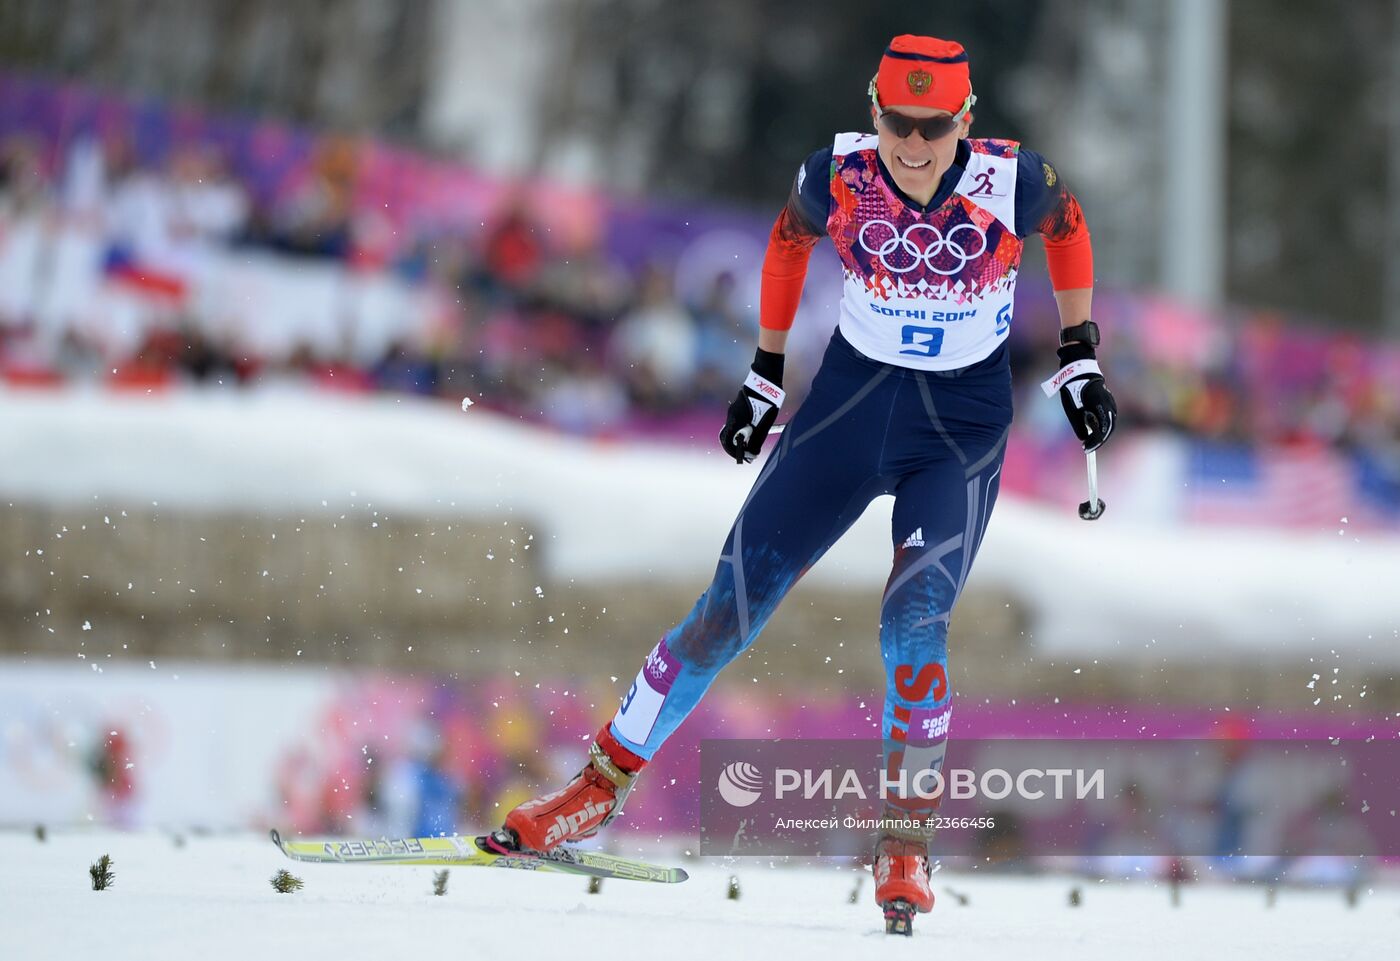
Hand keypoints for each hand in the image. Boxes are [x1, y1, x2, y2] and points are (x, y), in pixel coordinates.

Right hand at [718, 349, 785, 463]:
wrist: (766, 379)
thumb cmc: (766, 401)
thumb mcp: (764, 423)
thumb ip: (756, 438)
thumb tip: (752, 453)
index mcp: (736, 419)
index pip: (727, 441)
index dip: (735, 451)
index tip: (745, 457)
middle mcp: (732, 414)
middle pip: (731, 435)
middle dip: (740, 445)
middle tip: (751, 451)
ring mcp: (735, 409)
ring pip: (736, 428)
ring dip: (744, 436)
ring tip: (756, 441)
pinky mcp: (740, 406)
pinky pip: (740, 421)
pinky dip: (746, 428)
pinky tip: (756, 429)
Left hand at [1041, 344, 1116, 451]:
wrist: (1079, 369)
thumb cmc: (1072, 387)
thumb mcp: (1071, 408)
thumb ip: (1078, 424)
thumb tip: (1084, 439)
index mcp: (1099, 404)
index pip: (1102, 428)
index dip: (1095, 440)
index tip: (1086, 448)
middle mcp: (1108, 403)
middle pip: (1109, 427)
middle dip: (1099, 439)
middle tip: (1089, 447)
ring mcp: (1110, 401)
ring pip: (1110, 422)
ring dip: (1102, 433)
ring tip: (1091, 441)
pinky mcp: (1108, 401)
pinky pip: (1109, 416)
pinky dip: (1103, 425)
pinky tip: (1094, 430)